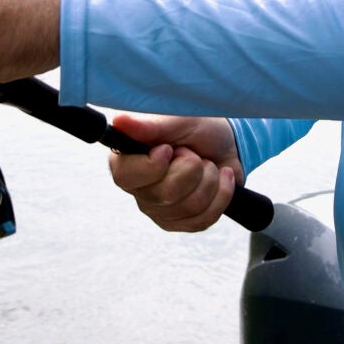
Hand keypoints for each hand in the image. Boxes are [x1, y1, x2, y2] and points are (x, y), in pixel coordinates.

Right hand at [107, 112, 242, 232]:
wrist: (224, 145)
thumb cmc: (196, 128)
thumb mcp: (177, 120)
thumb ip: (149, 125)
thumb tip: (119, 122)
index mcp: (128, 160)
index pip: (125, 177)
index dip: (152, 166)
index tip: (169, 149)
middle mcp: (138, 188)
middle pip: (165, 195)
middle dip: (192, 168)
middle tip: (193, 153)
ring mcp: (158, 209)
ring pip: (189, 207)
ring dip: (209, 179)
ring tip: (207, 163)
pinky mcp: (179, 223)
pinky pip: (203, 219)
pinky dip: (221, 194)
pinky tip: (220, 178)